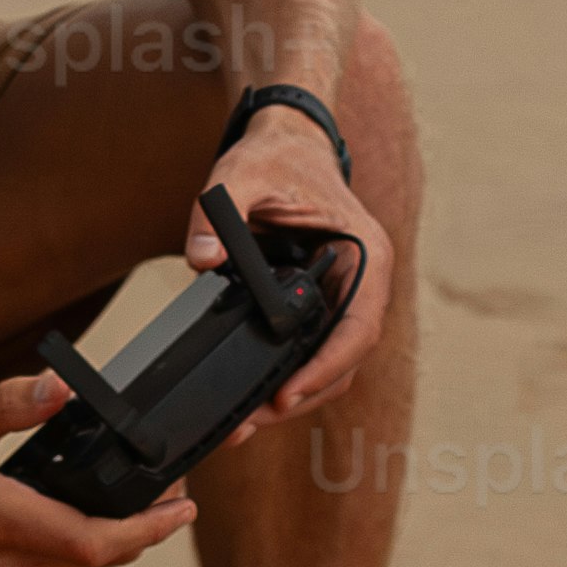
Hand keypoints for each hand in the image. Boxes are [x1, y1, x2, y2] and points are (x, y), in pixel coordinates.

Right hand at [0, 371, 199, 566]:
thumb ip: (10, 404)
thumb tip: (62, 388)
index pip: (95, 539)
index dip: (148, 528)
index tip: (184, 508)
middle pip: (98, 553)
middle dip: (135, 523)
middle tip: (158, 490)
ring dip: (91, 536)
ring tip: (65, 500)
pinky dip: (62, 555)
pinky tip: (38, 532)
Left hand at [194, 118, 386, 436]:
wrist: (287, 145)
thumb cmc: (274, 157)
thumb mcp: (239, 175)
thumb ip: (215, 212)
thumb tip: (201, 259)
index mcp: (365, 254)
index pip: (357, 328)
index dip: (325, 368)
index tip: (287, 395)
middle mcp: (365, 282)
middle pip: (345, 359)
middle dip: (303, 395)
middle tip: (253, 421)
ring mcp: (348, 297)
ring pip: (332, 363)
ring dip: (295, 394)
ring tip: (248, 421)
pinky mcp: (324, 305)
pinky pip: (315, 349)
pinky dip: (289, 374)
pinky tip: (255, 394)